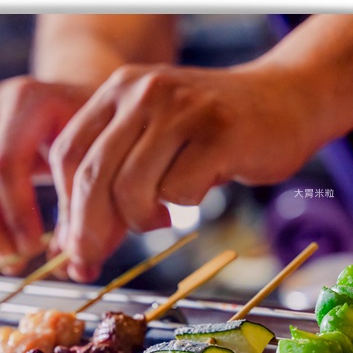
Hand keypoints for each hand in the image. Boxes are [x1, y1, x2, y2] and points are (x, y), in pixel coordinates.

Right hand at [0, 76, 94, 271]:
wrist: (82, 103)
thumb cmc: (97, 141)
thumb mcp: (103, 169)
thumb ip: (93, 214)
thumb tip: (76, 267)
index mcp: (32, 99)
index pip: (5, 163)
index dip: (16, 213)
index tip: (36, 248)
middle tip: (18, 258)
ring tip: (7, 248)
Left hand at [49, 63, 316, 282]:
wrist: (286, 99)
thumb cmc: (212, 133)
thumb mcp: (151, 143)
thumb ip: (111, 183)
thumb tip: (73, 251)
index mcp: (118, 90)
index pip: (68, 154)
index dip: (66, 209)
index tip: (74, 247)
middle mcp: (144, 92)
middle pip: (91, 177)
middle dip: (88, 232)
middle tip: (93, 262)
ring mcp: (181, 109)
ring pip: (130, 189)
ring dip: (141, 220)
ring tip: (161, 217)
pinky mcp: (218, 133)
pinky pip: (178, 191)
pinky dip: (183, 204)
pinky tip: (195, 193)